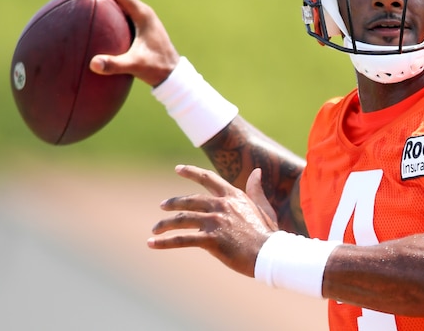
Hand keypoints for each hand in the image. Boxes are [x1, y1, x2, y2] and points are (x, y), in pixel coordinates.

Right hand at [61, 0, 179, 86]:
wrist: (173, 74)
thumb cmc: (157, 68)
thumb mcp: (136, 65)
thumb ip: (116, 64)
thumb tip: (93, 64)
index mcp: (143, 14)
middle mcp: (141, 12)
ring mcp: (139, 19)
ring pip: (115, 2)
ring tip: (74, 2)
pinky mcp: (137, 28)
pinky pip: (116, 14)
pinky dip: (102, 13)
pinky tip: (87, 21)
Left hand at [148, 165, 278, 277]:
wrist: (270, 253)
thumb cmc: (268, 233)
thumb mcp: (264, 207)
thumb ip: (256, 190)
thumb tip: (257, 172)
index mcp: (233, 196)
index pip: (208, 178)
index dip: (191, 172)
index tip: (178, 169)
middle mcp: (221, 205)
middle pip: (189, 200)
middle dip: (173, 203)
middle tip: (162, 206)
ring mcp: (215, 221)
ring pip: (182, 219)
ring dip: (165, 224)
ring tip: (154, 229)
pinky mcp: (211, 239)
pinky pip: (182, 240)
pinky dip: (165, 242)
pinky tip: (152, 244)